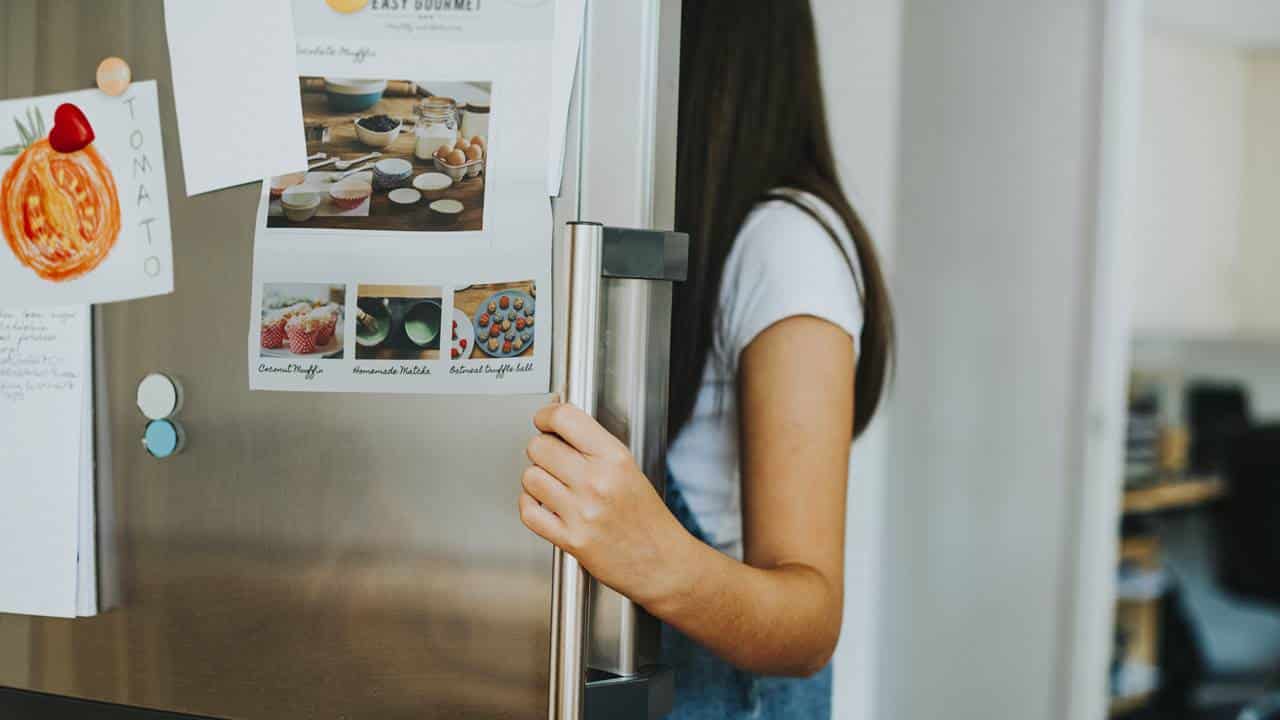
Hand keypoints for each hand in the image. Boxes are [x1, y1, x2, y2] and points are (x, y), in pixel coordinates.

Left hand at [520, 402, 690, 607]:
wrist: (662, 563)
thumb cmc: (648, 518)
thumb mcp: (629, 469)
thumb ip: (594, 447)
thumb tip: (558, 426)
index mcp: (615, 459)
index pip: (565, 419)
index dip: (547, 415)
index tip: (544, 419)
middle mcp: (597, 482)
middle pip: (540, 447)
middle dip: (541, 449)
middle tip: (551, 456)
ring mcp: (582, 512)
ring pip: (530, 477)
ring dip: (536, 479)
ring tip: (552, 484)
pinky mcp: (571, 539)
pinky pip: (529, 512)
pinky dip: (530, 505)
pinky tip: (543, 504)